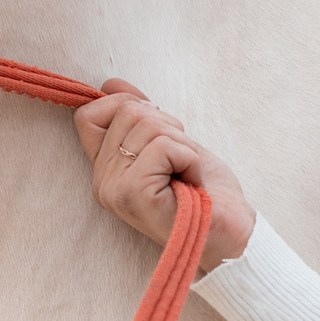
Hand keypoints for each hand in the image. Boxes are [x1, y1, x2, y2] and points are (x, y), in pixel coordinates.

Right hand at [73, 78, 256, 275]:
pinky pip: (165, 146)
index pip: (88, 116)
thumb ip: (139, 117)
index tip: (157, 126)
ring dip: (183, 145)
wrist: (231, 237)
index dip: (121, 105)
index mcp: (106, 170)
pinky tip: (191, 183)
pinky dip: (189, 158)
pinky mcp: (136, 195)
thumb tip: (111, 83)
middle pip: (128, 111)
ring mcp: (116, 191)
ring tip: (186, 174)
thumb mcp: (170, 144)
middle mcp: (102, 182)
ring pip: (149, 125)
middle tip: (180, 162)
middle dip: (168, 126)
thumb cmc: (204, 194)